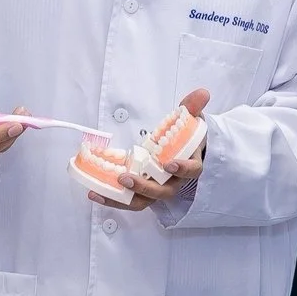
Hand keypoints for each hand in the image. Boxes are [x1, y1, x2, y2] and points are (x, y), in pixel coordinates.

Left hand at [87, 88, 210, 211]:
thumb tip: (202, 93)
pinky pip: (127, 200)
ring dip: (122, 199)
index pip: (191, 171)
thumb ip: (193, 107)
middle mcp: (172, 182)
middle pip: (162, 192)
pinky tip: (94, 193)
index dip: (182, 169)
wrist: (179, 152)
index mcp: (189, 165)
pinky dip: (111, 199)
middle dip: (144, 187)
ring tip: (102, 191)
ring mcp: (155, 189)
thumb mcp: (190, 120)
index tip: (169, 164)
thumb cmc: (185, 138)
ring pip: (142, 201)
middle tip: (125, 178)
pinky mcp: (140, 192)